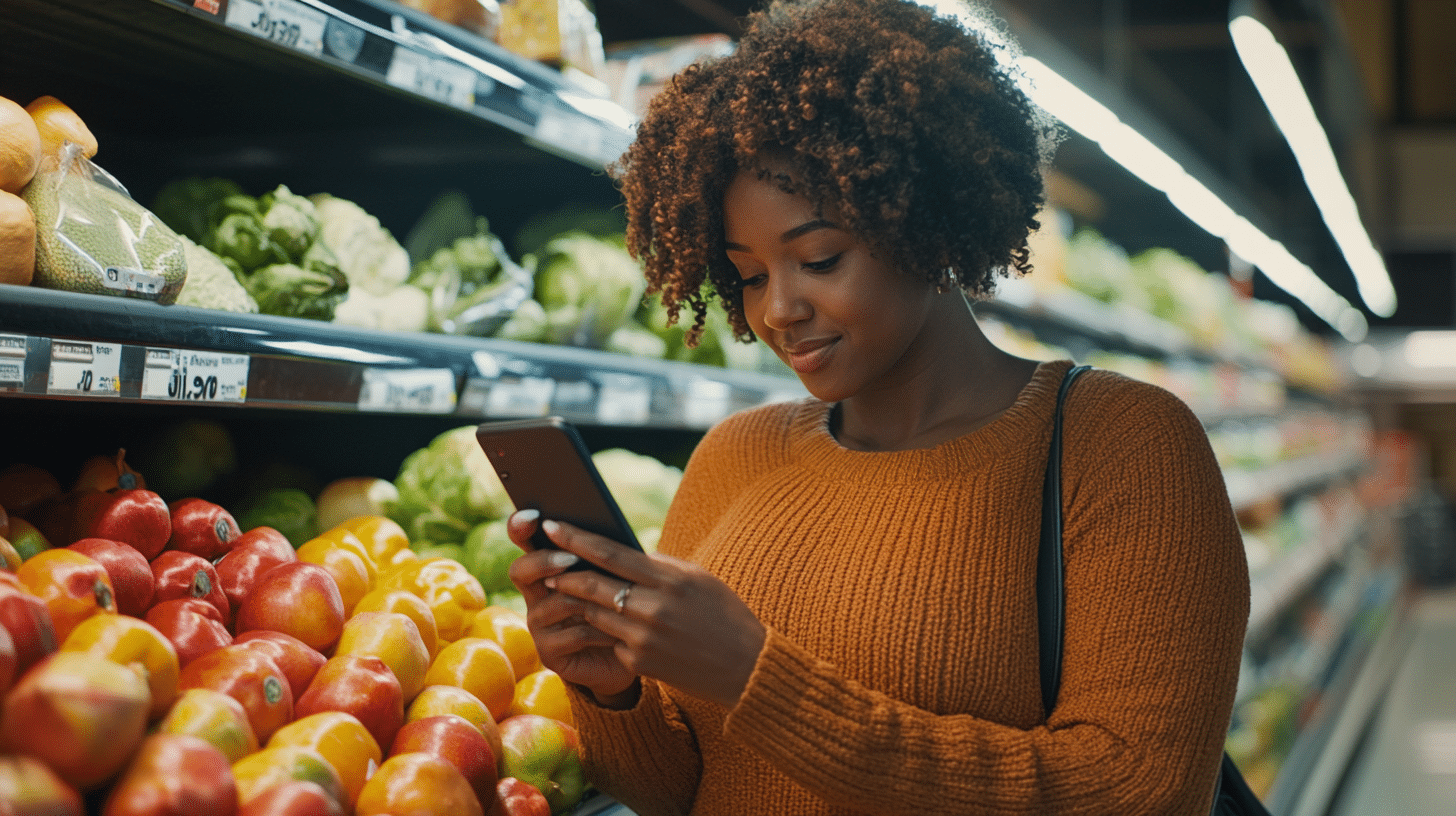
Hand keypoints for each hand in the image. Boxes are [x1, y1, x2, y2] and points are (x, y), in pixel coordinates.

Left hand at [506, 510, 766, 709]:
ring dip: (575, 600)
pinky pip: (609, 640)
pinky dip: (602, 629)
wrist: (746, 667)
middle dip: (564, 571)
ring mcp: (643, 638)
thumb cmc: (724, 615)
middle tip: (545, 561)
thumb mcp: (697, 579)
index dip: (577, 539)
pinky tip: (593, 623)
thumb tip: (622, 554)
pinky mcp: (639, 663)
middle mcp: (654, 608)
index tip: (552, 526)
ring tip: (561, 588)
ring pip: (594, 612)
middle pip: (593, 584)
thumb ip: (660, 567)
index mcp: (670, 579)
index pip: (611, 553)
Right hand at [507, 510, 638, 703]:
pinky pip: (573, 634)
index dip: (521, 527)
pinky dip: (600, 630)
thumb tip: (608, 524)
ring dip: (588, 600)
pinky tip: (620, 631)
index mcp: (548, 568)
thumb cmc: (624, 607)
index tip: (534, 515)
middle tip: (570, 558)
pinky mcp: (550, 654)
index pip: (524, 541)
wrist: (631, 654)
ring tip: (616, 600)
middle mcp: (537, 595)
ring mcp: (539, 626)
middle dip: (544, 561)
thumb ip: (604, 555)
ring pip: (555, 602)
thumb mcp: (616, 575)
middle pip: (520, 570)